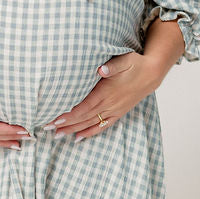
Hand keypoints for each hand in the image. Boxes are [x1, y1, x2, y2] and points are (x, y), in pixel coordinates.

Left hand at [47, 51, 162, 140]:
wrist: (152, 74)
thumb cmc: (135, 64)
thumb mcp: (125, 60)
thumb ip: (112, 66)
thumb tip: (100, 69)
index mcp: (106, 92)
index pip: (84, 107)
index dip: (69, 114)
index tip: (55, 118)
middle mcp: (109, 104)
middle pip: (83, 118)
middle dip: (65, 124)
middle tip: (48, 129)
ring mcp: (113, 110)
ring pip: (90, 123)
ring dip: (73, 130)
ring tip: (57, 135)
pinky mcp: (118, 113)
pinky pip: (102, 126)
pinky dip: (89, 132)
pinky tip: (78, 138)